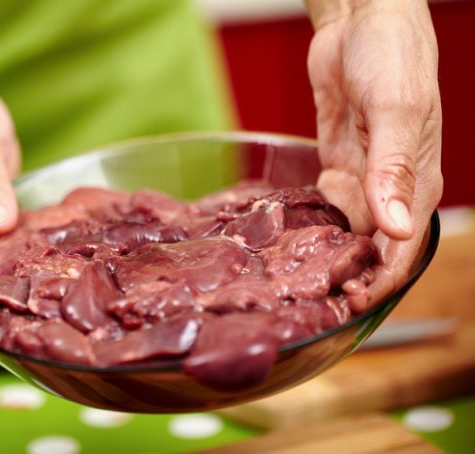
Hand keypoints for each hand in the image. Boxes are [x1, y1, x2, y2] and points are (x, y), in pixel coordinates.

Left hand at [307, 0, 442, 298]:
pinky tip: (292, 232)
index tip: (348, 302)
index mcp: (418, 182)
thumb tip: (395, 228)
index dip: (378, 282)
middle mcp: (392, 188)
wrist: (360, 23)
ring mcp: (364, 177)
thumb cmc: (393, 56)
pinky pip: (327, 206)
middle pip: (372, 250)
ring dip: (326, 254)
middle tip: (311, 296)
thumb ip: (394, 169)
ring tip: (294, 273)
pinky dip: (313, 221)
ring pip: (347, 232)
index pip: (401, 251)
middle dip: (348, 276)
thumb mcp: (397, 110)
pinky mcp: (339, 164)